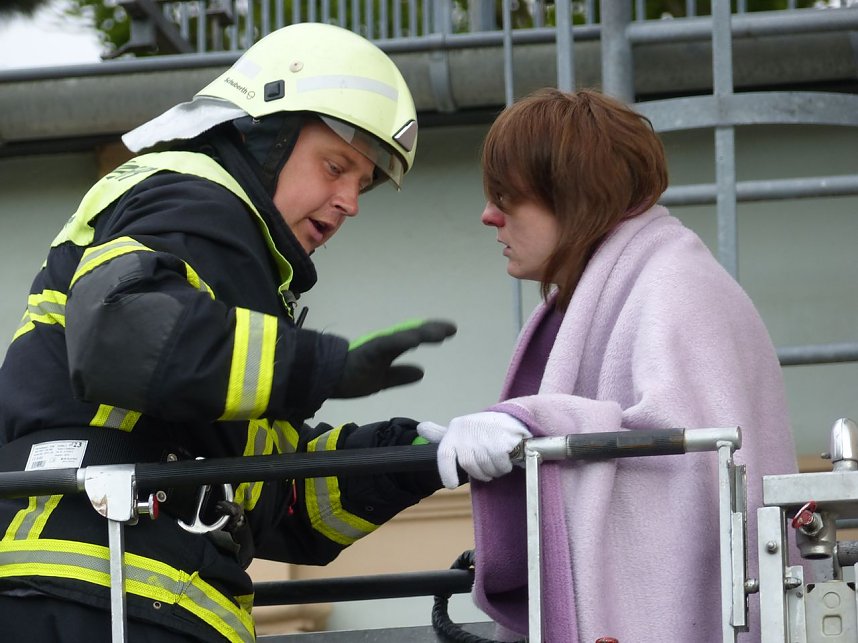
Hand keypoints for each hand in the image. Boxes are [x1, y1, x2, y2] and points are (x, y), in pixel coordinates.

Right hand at [332, 319, 456, 398]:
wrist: (325, 377)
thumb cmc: (350, 376)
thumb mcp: (381, 380)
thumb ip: (400, 375)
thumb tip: (422, 372)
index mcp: (390, 349)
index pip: (414, 338)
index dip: (431, 333)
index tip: (450, 331)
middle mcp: (386, 343)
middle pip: (413, 333)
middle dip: (432, 329)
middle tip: (451, 328)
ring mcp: (379, 345)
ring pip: (404, 336)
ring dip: (422, 333)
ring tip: (441, 332)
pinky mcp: (370, 350)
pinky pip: (389, 344)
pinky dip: (402, 341)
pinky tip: (415, 339)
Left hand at [417, 411, 531, 488]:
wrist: (513, 417)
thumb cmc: (484, 428)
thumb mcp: (461, 429)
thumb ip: (441, 433)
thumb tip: (421, 428)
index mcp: (454, 431)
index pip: (444, 455)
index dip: (446, 472)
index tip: (451, 485)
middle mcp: (467, 434)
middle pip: (469, 467)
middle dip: (480, 473)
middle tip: (488, 469)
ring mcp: (483, 438)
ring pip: (485, 469)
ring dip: (494, 471)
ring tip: (497, 462)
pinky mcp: (500, 444)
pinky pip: (500, 466)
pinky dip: (505, 467)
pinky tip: (507, 458)